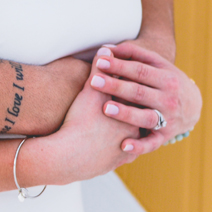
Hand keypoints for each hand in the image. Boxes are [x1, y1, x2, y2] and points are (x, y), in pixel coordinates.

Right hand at [18, 69, 139, 186]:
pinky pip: (128, 153)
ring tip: (134, 121)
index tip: (134, 78)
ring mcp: (128, 147)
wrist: (69, 157)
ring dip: (136, 129)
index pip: (137, 92)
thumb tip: (105, 50)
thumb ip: (100, 68)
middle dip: (141, 107)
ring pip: (138, 136)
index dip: (135, 84)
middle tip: (141, 98)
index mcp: (131, 109)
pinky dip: (127, 147)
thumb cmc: (79, 122)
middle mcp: (134, 129)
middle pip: (142, 113)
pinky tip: (123, 142)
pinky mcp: (119, 161)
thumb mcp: (90, 91)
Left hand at [88, 41, 201, 154]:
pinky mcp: (164, 137)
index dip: (119, 66)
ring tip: (106, 109)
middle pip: (139, 92)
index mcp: (166, 78)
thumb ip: (132, 54)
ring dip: (126, 114)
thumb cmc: (165, 80)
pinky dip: (139, 146)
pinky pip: (151, 144)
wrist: (193, 105)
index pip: (140, 71)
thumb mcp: (156, 64)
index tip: (99, 62)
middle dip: (116, 87)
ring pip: (145, 117)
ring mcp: (167, 119)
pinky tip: (123, 145)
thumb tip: (105, 48)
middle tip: (94, 82)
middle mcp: (168, 99)